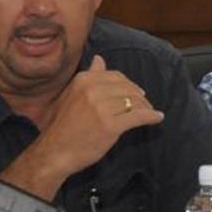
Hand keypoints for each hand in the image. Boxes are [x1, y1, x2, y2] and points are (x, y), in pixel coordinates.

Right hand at [32, 55, 164, 178]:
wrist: (54, 153)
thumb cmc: (63, 127)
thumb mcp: (71, 95)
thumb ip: (89, 76)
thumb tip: (100, 58)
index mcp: (83, 80)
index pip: (116, 76)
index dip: (129, 85)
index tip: (137, 92)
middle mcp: (92, 90)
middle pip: (128, 88)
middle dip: (139, 96)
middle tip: (145, 104)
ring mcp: (101, 108)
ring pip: (135, 101)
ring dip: (146, 107)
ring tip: (150, 112)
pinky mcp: (110, 125)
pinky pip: (138, 116)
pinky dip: (151, 116)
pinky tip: (157, 118)